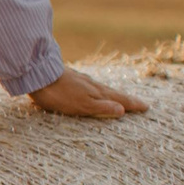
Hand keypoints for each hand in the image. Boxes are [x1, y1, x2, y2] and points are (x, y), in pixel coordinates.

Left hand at [30, 67, 146, 119]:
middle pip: (112, 93)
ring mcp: (79, 80)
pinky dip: (96, 89)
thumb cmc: (59, 94)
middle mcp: (91, 85)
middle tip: (139, 103)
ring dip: (112, 94)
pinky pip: (88, 85)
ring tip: (119, 98)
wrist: (37, 74)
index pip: (119, 100)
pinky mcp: (67, 78)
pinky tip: (91, 88)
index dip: (132, 104)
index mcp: (97, 93)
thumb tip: (123, 110)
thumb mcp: (82, 105)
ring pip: (100, 88)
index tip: (146, 107)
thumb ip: (102, 107)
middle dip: (126, 99)